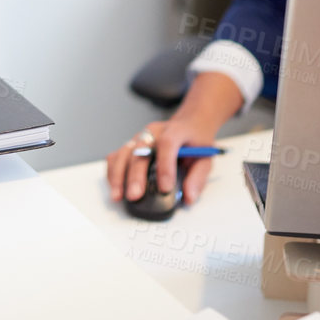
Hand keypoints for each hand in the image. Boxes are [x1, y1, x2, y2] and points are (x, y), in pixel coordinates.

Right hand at [105, 72, 243, 207]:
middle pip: (140, 150)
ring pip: (124, 152)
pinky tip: (114, 186)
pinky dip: (113, 171)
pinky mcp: (132, 144)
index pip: (167, 144)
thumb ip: (198, 177)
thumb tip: (188, 197)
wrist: (189, 122)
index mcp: (175, 131)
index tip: (165, 188)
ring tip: (118, 195)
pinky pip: (117, 155)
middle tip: (135, 196)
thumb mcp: (206, 157)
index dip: (165, 166)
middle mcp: (154, 131)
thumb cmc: (196, 140)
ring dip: (118, 174)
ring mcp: (140, 137)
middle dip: (135, 175)